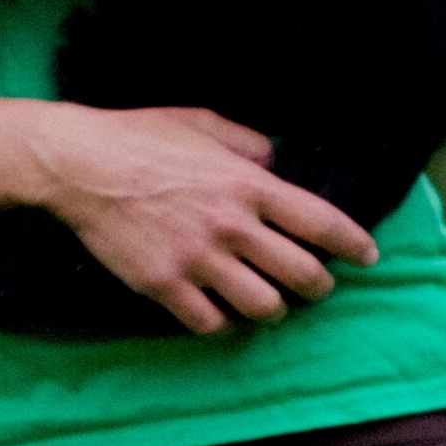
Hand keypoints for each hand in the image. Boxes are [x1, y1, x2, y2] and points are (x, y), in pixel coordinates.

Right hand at [27, 103, 378, 334]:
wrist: (78, 163)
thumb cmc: (139, 135)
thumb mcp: (200, 121)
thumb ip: (245, 142)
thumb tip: (274, 160)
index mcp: (245, 183)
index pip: (320, 222)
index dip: (353, 244)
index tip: (367, 256)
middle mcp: (230, 225)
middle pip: (302, 276)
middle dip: (318, 285)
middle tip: (314, 284)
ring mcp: (198, 260)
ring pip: (264, 308)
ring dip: (271, 306)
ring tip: (264, 297)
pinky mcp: (165, 286)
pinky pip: (212, 323)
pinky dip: (221, 321)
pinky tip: (217, 308)